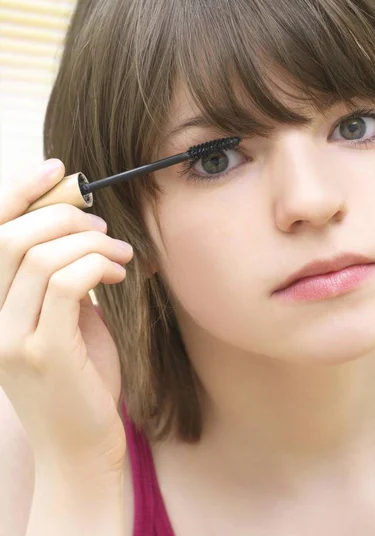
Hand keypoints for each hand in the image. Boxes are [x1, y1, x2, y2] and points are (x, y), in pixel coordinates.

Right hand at [0, 159, 132, 473]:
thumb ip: (61, 279)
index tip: (58, 169)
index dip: (18, 192)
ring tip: (119, 252)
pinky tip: (121, 273)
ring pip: (40, 256)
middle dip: (64, 215)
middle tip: (102, 226)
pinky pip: (66, 283)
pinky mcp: (42, 353)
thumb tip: (80, 234)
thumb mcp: (66, 319)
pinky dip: (98, 265)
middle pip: (11, 237)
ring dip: (89, 241)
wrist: (81, 447)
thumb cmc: (80, 379)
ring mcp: (9, 338)